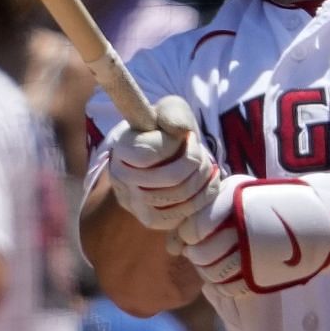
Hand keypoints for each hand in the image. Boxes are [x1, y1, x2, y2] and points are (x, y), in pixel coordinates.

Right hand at [104, 95, 219, 231]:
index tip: (185, 134)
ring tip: (205, 161)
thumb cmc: (165, 129)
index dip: (174, 143)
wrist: (161, 155)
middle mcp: (121, 180)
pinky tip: (209, 179)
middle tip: (200, 149)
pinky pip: (184, 213)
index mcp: (121, 150)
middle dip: (195, 161)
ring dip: (202, 176)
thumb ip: (173, 114)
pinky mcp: (151, 220)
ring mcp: (134, 204)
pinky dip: (204, 195)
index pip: (150, 154)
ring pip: (180, 196)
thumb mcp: (169, 110)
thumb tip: (180, 130)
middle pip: (171, 178)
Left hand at [172, 171, 329, 292]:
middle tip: (203, 252)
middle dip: (197, 256)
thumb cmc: (271, 203)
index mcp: (234, 199)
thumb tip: (173, 243)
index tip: (189, 239)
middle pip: (200, 253)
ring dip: (210, 271)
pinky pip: (230, 288)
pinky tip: (231, 275)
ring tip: (218, 262)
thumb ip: (206, 212)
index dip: (185, 237)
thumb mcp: (242, 192)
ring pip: (212, 273)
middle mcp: (244, 223)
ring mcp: (255, 249)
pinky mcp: (264, 271)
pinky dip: (225, 286)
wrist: (321, 218)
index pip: (192, 227)